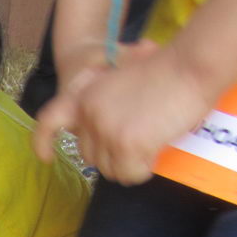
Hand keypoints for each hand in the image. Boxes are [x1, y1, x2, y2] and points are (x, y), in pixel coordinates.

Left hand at [35, 40, 212, 183]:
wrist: (192, 62)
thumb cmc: (168, 68)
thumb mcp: (123, 77)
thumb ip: (106, 99)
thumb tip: (104, 130)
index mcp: (84, 95)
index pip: (49, 121)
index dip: (43, 142)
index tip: (46, 158)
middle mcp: (89, 115)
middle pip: (89, 155)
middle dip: (111, 156)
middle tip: (137, 147)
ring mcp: (106, 131)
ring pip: (109, 169)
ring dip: (128, 166)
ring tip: (149, 150)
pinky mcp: (126, 144)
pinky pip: (129, 174)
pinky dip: (141, 172)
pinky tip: (155, 158)